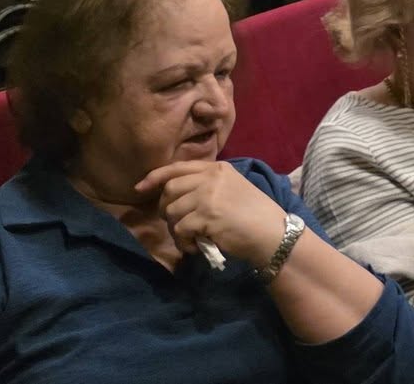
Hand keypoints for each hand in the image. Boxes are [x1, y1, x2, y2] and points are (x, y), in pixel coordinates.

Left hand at [136, 160, 289, 264]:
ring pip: (172, 211)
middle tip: (178, 224)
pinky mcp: (207, 215)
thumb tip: (175, 196)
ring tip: (191, 239)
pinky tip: (197, 246)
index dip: (155, 177)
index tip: (140, 188)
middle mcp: (211, 177)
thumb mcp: (232, 189)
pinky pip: (180, 229)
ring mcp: (209, 195)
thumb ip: (208, 186)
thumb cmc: (255, 214)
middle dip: (167, 209)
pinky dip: (184, 242)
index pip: (178, 167)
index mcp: (218, 168)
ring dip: (177, 230)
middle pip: (170, 189)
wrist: (273, 233)